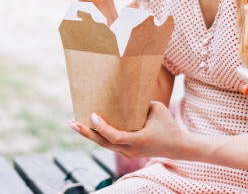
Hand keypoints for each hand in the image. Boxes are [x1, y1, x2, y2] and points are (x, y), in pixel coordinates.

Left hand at [66, 101, 184, 159]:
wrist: (177, 147)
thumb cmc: (168, 125)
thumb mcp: (157, 109)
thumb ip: (140, 103)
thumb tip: (124, 95)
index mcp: (138, 140)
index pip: (114, 136)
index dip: (102, 127)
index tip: (93, 115)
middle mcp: (130, 150)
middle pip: (102, 143)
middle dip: (85, 133)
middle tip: (70, 122)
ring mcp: (128, 153)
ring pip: (104, 144)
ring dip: (89, 134)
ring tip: (74, 124)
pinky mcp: (128, 153)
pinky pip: (110, 144)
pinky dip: (99, 136)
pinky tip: (90, 127)